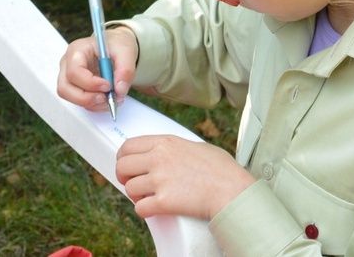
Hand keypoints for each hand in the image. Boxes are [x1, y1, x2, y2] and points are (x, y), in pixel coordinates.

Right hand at [57, 26, 138, 111]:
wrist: (115, 47)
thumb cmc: (116, 45)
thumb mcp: (126, 51)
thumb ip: (125, 70)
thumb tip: (119, 90)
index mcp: (77, 50)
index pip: (74, 71)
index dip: (90, 83)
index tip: (108, 86)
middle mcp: (67, 64)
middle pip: (65, 88)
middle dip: (86, 98)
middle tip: (107, 98)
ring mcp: (69, 77)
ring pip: (70, 97)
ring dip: (92, 103)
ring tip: (112, 98)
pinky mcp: (75, 87)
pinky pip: (79, 102)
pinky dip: (95, 105)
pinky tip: (108, 98)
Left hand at [116, 135, 255, 219]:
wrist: (231, 190)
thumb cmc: (222, 169)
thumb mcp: (197, 146)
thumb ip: (176, 148)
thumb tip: (168, 154)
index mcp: (165, 142)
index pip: (128, 146)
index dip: (122, 157)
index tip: (126, 165)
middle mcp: (158, 158)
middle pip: (122, 166)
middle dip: (123, 177)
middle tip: (131, 183)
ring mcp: (159, 180)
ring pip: (129, 188)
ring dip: (136, 195)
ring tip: (147, 197)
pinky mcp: (163, 201)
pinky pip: (139, 208)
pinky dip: (144, 210)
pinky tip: (152, 209)